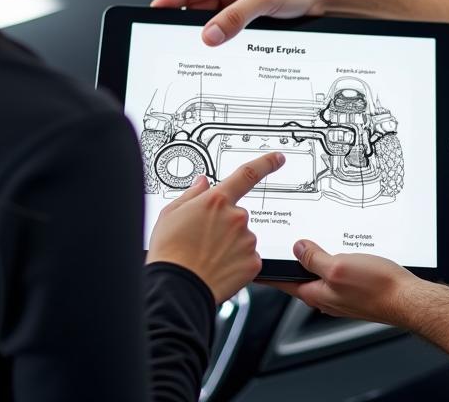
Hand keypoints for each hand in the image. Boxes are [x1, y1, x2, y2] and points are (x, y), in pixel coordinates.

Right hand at [147, 151, 284, 303]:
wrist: (176, 291)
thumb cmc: (169, 253)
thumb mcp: (170, 214)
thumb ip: (191, 194)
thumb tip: (202, 182)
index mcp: (217, 200)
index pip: (247, 174)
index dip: (266, 163)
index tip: (278, 158)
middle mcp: (236, 217)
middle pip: (237, 215)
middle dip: (225, 225)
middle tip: (203, 240)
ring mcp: (247, 240)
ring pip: (242, 237)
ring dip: (230, 244)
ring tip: (207, 257)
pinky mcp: (253, 262)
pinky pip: (248, 257)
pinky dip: (236, 262)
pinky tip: (219, 268)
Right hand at [152, 0, 327, 45]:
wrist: (323, 3)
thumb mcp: (264, 0)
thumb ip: (235, 18)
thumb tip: (209, 34)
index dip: (167, 0)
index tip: (152, 14)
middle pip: (194, 6)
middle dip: (185, 23)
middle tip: (173, 39)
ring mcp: (235, 4)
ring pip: (208, 21)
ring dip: (205, 34)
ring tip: (198, 47)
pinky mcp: (243, 20)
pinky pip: (223, 31)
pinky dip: (219, 40)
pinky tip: (218, 50)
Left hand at [263, 239, 421, 325]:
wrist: (406, 299)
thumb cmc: (377, 288)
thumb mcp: (338, 266)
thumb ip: (314, 258)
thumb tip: (298, 248)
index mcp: (316, 293)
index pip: (282, 282)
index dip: (268, 271)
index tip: (255, 263)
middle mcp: (325, 297)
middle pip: (299, 277)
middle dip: (289, 261)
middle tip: (280, 242)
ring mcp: (340, 295)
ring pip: (317, 274)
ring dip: (311, 259)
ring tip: (306, 241)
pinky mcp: (354, 289)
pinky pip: (334, 273)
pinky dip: (329, 260)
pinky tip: (336, 249)